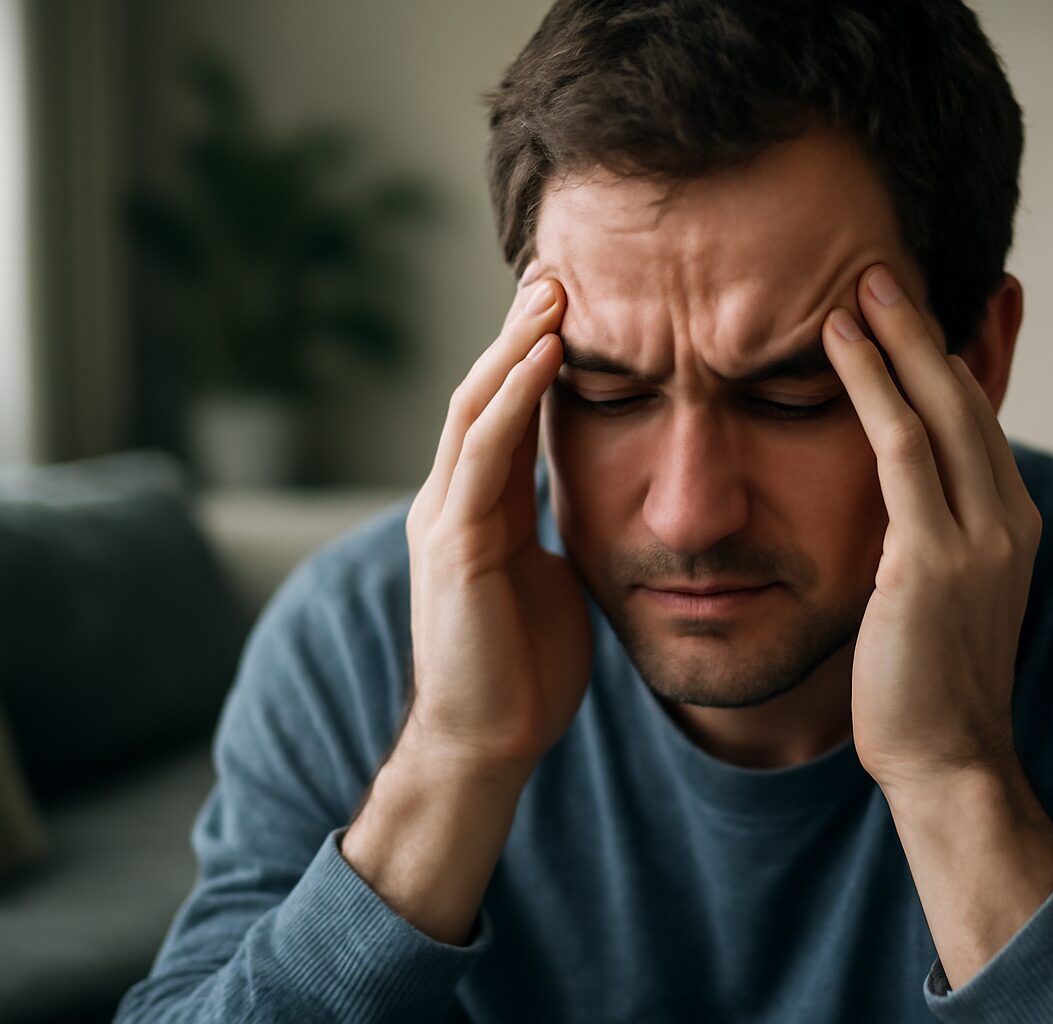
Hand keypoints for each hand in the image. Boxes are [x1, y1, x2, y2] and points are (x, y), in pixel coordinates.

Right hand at [403, 264, 591, 771]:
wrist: (488, 743)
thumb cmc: (525, 668)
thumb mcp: (552, 576)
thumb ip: (559, 528)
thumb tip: (602, 495)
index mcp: (479, 508)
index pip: (504, 410)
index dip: (531, 354)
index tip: (571, 301)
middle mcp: (453, 500)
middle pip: (483, 390)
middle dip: (520, 329)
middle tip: (558, 268)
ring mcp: (446, 519)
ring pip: (476, 407)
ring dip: (516, 344)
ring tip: (554, 288)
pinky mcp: (455, 545)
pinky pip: (483, 454)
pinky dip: (513, 398)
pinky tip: (545, 355)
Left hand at [822, 264, 1039, 792]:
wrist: (947, 760)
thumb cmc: (927, 682)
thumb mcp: (939, 595)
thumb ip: (929, 533)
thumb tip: (895, 493)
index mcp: (1013, 522)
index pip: (978, 417)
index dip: (948, 356)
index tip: (915, 306)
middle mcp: (1009, 517)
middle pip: (967, 396)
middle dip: (925, 326)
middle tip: (881, 267)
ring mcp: (979, 535)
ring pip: (940, 407)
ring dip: (898, 338)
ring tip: (859, 282)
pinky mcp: (933, 557)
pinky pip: (900, 448)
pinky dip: (871, 386)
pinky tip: (838, 344)